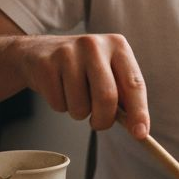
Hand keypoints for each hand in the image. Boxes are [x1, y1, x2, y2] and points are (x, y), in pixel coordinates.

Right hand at [13, 33, 148, 137]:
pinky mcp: (47, 65)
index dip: (139, 112)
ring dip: (79, 113)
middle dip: (103, 120)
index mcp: (117, 45)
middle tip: (98, 123)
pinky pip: (59, 104)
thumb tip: (139, 129)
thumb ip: (123, 97)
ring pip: (80, 106)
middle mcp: (94, 45)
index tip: (140, 134)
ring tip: (74, 96)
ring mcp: (68, 53)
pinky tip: (58, 89)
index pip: (134, 84)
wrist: (38, 53)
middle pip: (107, 97)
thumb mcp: (107, 73)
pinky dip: (60, 106)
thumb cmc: (81, 68)